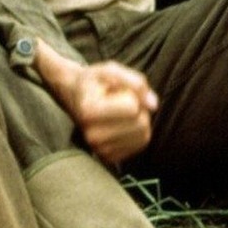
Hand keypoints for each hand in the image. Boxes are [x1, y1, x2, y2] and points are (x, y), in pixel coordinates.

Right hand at [35, 40, 158, 164]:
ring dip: (138, 120)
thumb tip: (153, 105)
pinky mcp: (109, 158)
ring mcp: (100, 150)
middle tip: (120, 101)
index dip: (132, 94)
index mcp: (90, 111)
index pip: (133, 108)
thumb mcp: (111, 70)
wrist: (74, 96)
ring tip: (120, 112)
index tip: (117, 91)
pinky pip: (140, 144)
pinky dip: (137, 132)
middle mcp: (92, 135)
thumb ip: (136, 82)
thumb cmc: (95, 82)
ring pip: (144, 136)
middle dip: (138, 108)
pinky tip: (121, 124)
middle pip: (141, 124)